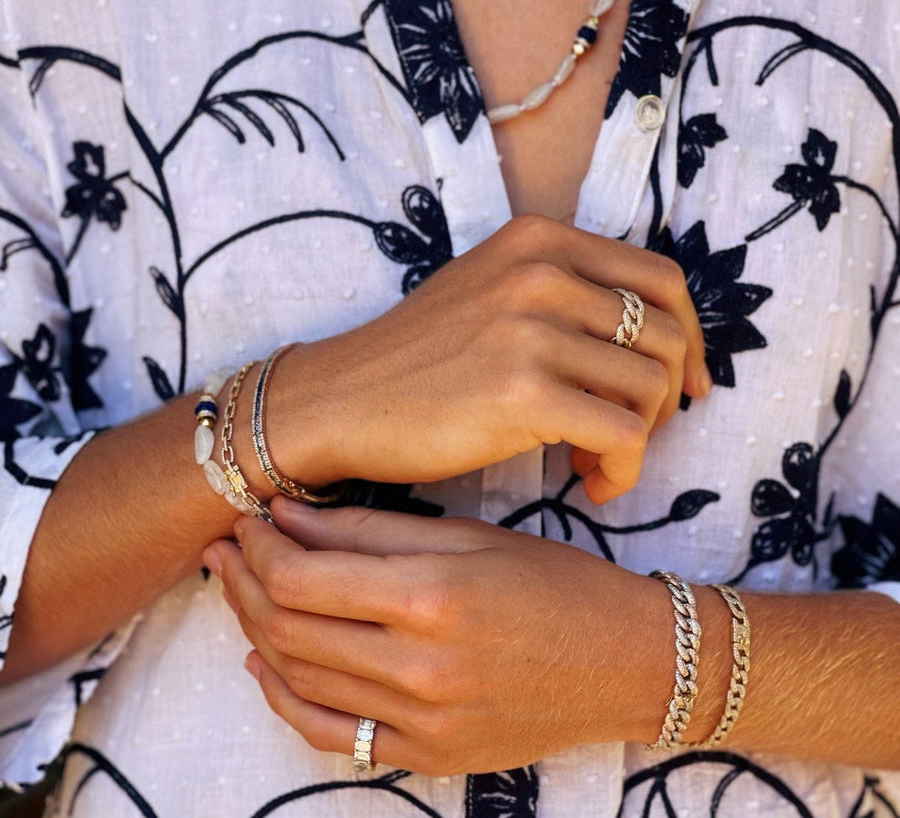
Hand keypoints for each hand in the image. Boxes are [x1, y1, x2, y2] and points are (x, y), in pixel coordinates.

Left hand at [204, 500, 670, 775]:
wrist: (625, 663)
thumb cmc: (557, 584)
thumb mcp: (470, 537)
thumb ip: (375, 530)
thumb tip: (290, 517)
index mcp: (434, 596)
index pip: (304, 576)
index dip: (261, 546)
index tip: (248, 520)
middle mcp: (420, 667)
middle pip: (289, 627)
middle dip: (245, 583)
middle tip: (230, 552)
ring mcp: (422, 723)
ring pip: (299, 678)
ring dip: (256, 631)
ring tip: (243, 593)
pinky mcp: (427, 757)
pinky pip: (331, 734)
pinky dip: (286, 697)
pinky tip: (267, 662)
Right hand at [267, 214, 710, 503]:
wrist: (342, 399)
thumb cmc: (417, 357)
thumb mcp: (492, 292)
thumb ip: (565, 295)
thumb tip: (650, 340)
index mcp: (540, 240)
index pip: (662, 280)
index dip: (689, 338)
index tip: (684, 384)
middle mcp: (542, 272)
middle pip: (666, 337)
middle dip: (665, 398)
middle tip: (630, 434)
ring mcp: (531, 329)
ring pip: (651, 389)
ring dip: (639, 439)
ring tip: (595, 462)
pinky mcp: (523, 392)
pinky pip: (622, 435)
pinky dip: (622, 470)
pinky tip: (589, 485)